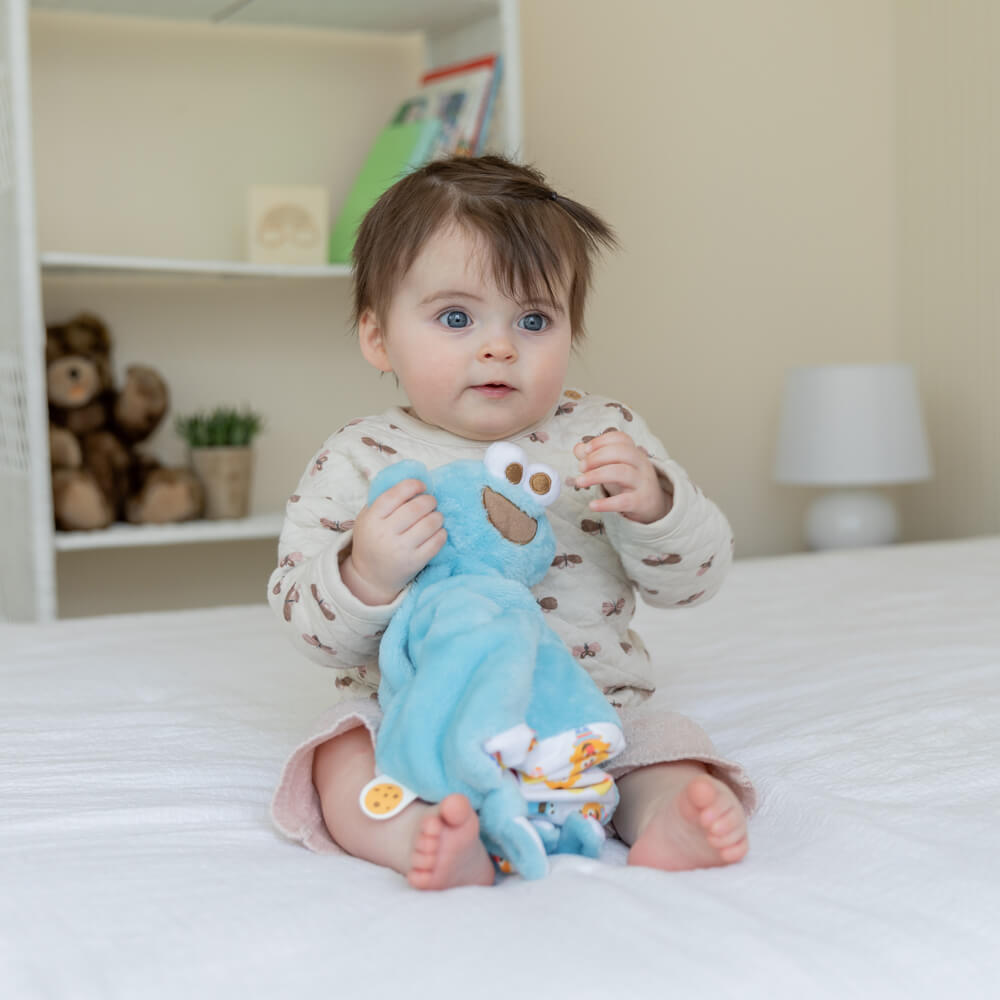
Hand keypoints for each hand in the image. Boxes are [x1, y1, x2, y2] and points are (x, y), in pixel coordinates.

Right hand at [340, 478, 446, 604]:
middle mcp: (385, 533)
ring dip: (438, 516)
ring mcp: (400, 549)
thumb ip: (383, 500)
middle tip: (431, 502)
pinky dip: (442, 533)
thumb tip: (412, 483)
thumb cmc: (372, 540)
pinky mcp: (414, 562)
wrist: (370, 577)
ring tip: (436, 516)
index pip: (395, 494)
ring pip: (429, 523)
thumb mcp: (367, 518)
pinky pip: (436, 542)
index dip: (413, 485)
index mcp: (372, 518)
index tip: (422, 486)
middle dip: (430, 500)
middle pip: (416, 507)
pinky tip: (438, 531)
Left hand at [572, 431, 672, 523]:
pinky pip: (624, 501)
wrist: (653, 505)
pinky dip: (606, 504)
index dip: (601, 441)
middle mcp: (640, 464)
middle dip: (596, 457)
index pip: (621, 439)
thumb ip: (594, 457)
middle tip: (581, 467)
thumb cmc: (628, 482)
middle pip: (621, 452)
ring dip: (596, 475)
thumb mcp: (613, 467)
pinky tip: (592, 505)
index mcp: (634, 452)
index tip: (586, 450)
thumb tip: (578, 448)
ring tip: (580, 482)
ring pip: (621, 472)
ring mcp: (642, 483)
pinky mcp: (641, 502)